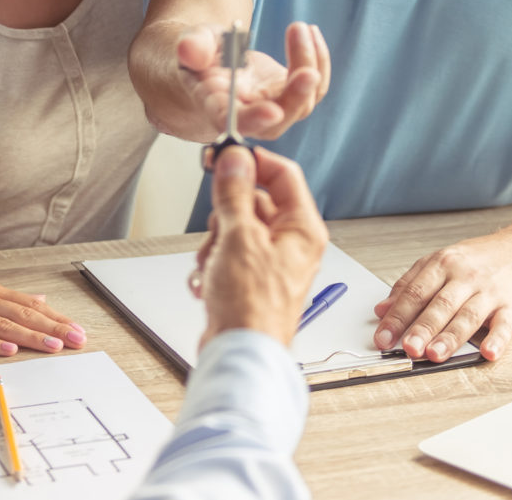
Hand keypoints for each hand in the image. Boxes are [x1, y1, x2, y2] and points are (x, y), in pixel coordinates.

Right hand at [0, 268, 86, 355]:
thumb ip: (8, 297)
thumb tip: (41, 298)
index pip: (30, 304)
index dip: (56, 317)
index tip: (77, 329)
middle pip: (22, 314)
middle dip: (53, 328)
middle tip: (77, 340)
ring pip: (3, 325)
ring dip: (30, 336)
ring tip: (53, 346)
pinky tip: (9, 349)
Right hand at [177, 21, 329, 139]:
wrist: (212, 63)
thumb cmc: (200, 57)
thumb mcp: (191, 44)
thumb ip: (191, 46)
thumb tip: (189, 48)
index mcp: (219, 108)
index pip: (236, 121)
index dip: (255, 119)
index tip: (273, 112)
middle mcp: (249, 115)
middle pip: (280, 117)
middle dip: (296, 96)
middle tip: (308, 71)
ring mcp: (274, 107)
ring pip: (303, 101)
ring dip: (309, 64)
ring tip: (299, 28)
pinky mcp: (291, 95)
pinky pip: (314, 87)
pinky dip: (318, 60)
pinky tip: (310, 32)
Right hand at [191, 145, 326, 346]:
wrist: (239, 355)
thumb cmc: (251, 307)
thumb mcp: (238, 237)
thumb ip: (235, 193)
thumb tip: (235, 160)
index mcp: (302, 229)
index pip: (283, 174)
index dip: (253, 161)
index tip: (225, 156)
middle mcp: (293, 244)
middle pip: (255, 202)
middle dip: (226, 214)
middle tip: (219, 227)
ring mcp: (272, 263)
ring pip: (237, 228)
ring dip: (215, 242)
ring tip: (214, 264)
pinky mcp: (252, 280)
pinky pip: (228, 254)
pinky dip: (213, 263)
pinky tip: (209, 281)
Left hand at [372, 234, 511, 363]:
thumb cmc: (475, 261)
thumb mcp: (437, 263)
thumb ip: (408, 285)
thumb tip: (381, 310)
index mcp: (442, 265)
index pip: (414, 293)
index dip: (397, 317)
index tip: (382, 337)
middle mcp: (465, 277)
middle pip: (440, 305)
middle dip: (422, 328)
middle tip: (408, 348)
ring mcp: (490, 292)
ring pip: (467, 316)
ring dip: (450, 337)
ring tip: (435, 355)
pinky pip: (505, 324)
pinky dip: (497, 339)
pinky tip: (487, 352)